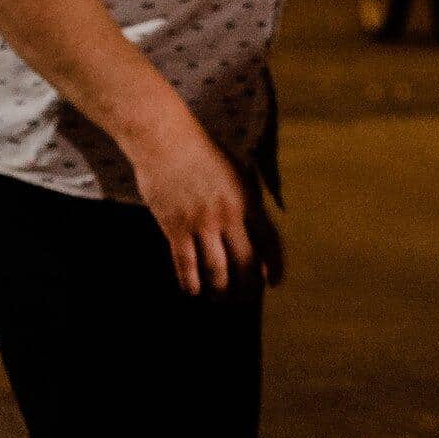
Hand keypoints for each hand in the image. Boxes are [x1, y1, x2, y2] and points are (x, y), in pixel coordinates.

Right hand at [123, 104, 264, 296]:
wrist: (164, 139)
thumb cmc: (200, 150)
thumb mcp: (236, 169)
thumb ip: (248, 197)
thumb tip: (256, 228)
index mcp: (247, 200)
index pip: (270, 243)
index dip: (274, 267)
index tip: (272, 282)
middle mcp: (228, 215)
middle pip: (245, 264)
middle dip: (247, 288)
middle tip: (242, 298)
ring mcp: (201, 223)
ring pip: (217, 271)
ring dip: (219, 291)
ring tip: (217, 298)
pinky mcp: (175, 227)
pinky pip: (186, 265)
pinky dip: (190, 283)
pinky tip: (192, 291)